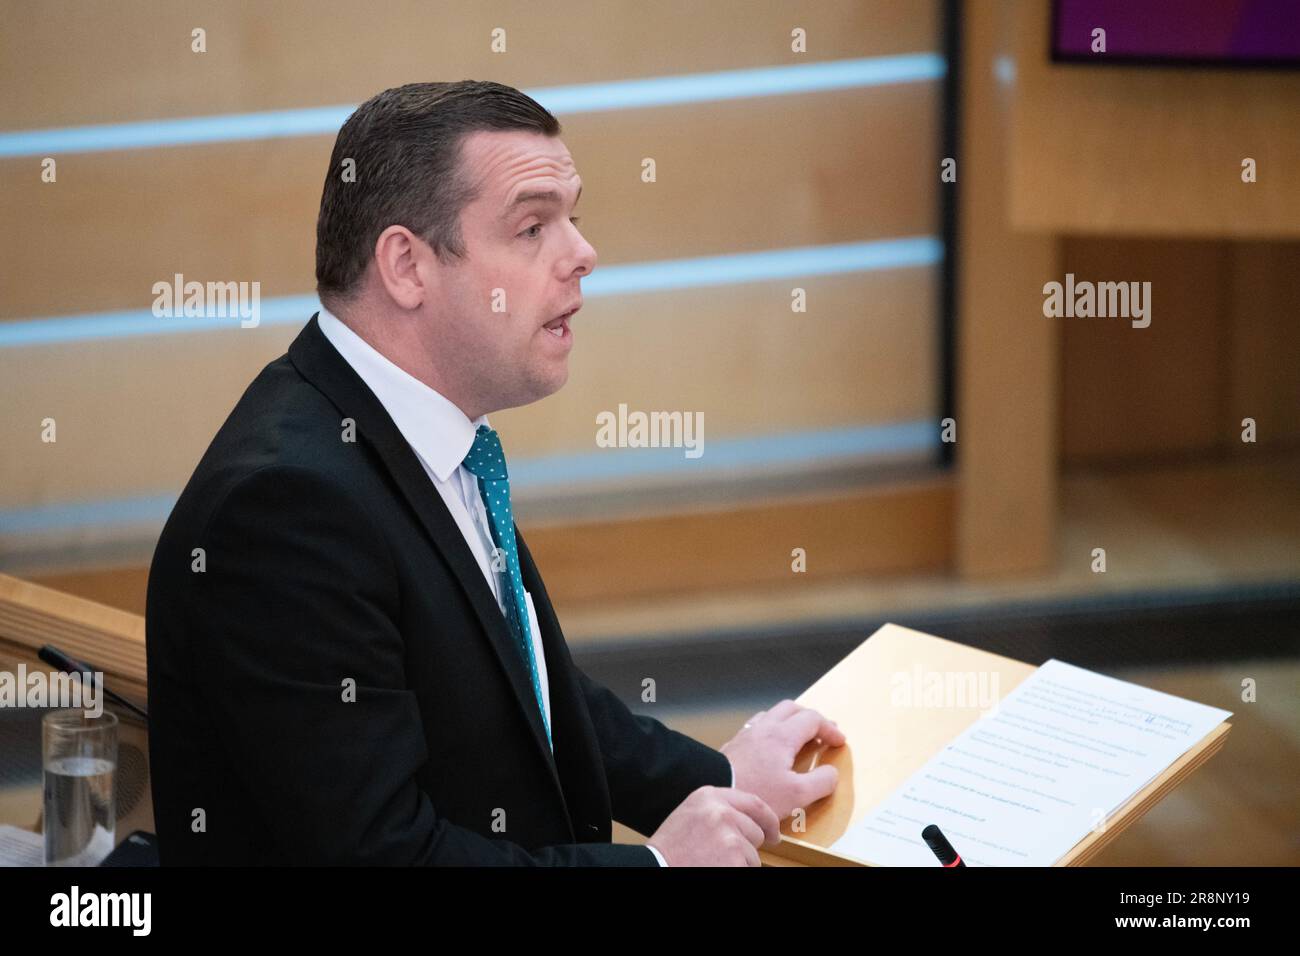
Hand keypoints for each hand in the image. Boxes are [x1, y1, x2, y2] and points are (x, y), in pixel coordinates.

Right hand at [646, 786, 780, 865]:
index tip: (773, 832)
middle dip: (747, 847)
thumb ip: (718, 809)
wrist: (656, 866)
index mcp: (709, 796)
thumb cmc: (671, 848)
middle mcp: (722, 811)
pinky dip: (736, 871)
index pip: (754, 803)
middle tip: (724, 856)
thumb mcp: (691, 814)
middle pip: (756, 832)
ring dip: (739, 864)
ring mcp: (730, 835)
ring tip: (712, 862)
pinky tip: (715, 868)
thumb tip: (750, 821)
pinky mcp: (734, 857)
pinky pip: (748, 868)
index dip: (768, 820)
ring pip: (753, 855)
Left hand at [719, 699, 846, 819]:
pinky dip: (771, 731)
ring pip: (771, 715)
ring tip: (797, 736)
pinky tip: (769, 748)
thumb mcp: (797, 794)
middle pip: (791, 708)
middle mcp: (764, 728)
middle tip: (822, 732)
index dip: (830, 728)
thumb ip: (821, 782)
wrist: (715, 793)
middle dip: (810, 718)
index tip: (839, 742)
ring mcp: (746, 735)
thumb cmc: (755, 793)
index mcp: (782, 736)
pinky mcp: (734, 746)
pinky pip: (756, 727)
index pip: (812, 719)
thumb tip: (832, 772)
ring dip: (789, 721)